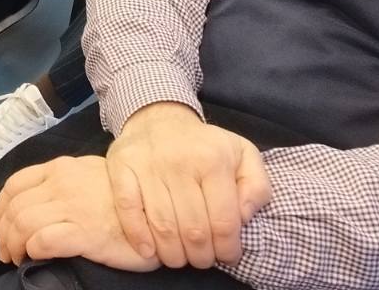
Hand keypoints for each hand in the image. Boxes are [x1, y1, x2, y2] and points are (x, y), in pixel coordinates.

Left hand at [0, 156, 161, 270]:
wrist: (160, 210)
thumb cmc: (126, 199)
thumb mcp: (91, 176)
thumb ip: (64, 181)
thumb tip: (38, 200)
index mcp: (60, 169)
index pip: (14, 184)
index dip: (1, 208)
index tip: (1, 226)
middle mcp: (61, 183)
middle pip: (14, 206)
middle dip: (2, 232)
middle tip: (6, 250)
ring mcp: (72, 207)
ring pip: (22, 223)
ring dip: (13, 244)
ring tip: (16, 258)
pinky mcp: (83, 232)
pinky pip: (42, 240)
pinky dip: (31, 251)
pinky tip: (33, 258)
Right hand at [104, 102, 270, 268]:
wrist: (159, 117)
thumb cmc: (205, 146)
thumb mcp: (243, 156)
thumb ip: (257, 187)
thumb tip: (244, 216)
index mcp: (213, 159)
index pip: (223, 221)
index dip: (227, 248)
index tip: (227, 256)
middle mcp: (179, 161)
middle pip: (192, 229)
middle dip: (201, 256)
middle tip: (202, 260)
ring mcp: (147, 163)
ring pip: (162, 225)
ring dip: (172, 254)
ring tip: (179, 259)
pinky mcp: (121, 165)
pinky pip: (127, 208)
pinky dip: (137, 235)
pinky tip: (148, 251)